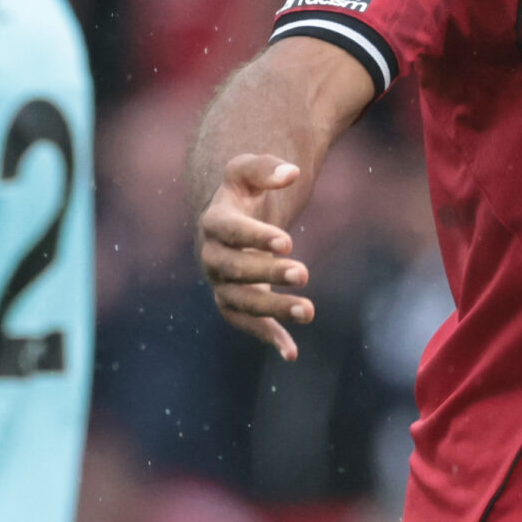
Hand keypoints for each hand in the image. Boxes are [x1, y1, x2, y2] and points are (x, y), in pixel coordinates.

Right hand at [197, 154, 311, 360]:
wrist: (228, 220)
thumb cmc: (243, 193)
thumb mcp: (248, 171)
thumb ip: (266, 169)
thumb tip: (291, 173)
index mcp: (215, 222)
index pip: (231, 231)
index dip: (256, 236)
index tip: (288, 241)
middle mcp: (212, 256)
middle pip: (235, 269)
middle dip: (268, 273)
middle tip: (303, 273)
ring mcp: (221, 283)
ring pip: (240, 302)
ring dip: (273, 309)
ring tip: (308, 311)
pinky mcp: (233, 302)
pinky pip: (247, 324)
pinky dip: (269, 337)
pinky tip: (292, 353)